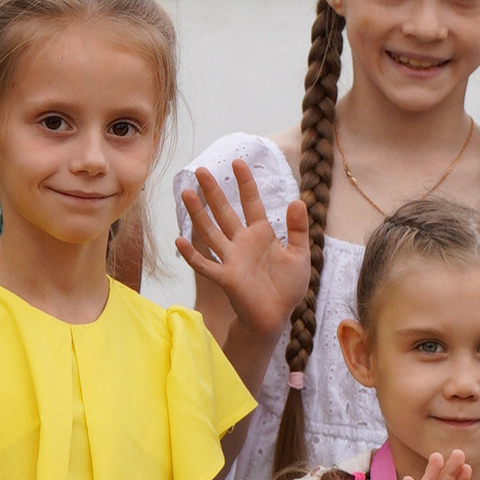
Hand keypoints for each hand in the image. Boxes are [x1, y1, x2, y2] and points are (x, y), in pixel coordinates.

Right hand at [176, 161, 313, 341]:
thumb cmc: (287, 286)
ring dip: (198, 214)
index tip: (238, 162)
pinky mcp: (226, 278)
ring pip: (211, 232)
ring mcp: (231, 259)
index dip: (245, 183)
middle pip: (224, 212)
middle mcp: (242, 242)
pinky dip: (193, 254)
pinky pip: (206, 264)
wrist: (277, 317)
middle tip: (201, 170)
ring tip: (186, 194)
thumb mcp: (299, 254)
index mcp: (261, 234)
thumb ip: (298, 229)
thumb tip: (298, 200)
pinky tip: (180, 240)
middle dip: (213, 192)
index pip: (251, 203)